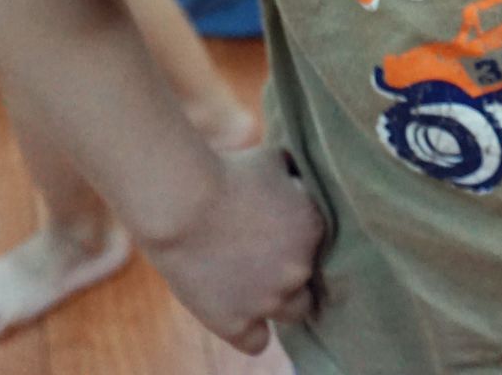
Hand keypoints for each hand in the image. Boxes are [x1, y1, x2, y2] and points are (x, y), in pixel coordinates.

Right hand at [147, 145, 325, 354]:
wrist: (181, 202)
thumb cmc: (226, 173)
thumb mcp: (273, 160)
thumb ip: (297, 176)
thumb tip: (303, 180)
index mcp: (313, 227)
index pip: (320, 239)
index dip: (300, 232)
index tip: (278, 224)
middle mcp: (299, 268)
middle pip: (309, 276)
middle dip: (290, 264)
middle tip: (264, 250)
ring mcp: (270, 301)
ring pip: (294, 311)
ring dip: (279, 297)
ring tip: (255, 280)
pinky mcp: (237, 324)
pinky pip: (258, 342)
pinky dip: (251, 328)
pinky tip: (240, 311)